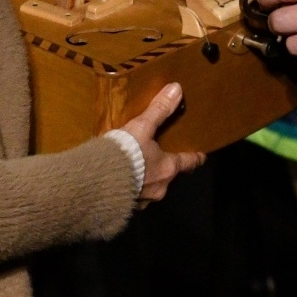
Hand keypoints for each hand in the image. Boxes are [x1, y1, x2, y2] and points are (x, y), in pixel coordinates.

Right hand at [120, 83, 204, 206]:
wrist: (96, 181)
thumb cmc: (126, 153)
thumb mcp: (142, 127)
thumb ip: (159, 110)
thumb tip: (177, 89)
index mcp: (168, 168)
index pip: (188, 163)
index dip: (194, 158)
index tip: (200, 156)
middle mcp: (160, 188)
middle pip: (168, 177)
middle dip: (164, 168)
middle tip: (158, 159)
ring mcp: (143, 200)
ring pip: (150, 189)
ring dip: (145, 180)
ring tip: (134, 170)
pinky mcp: (126, 207)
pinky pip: (132, 197)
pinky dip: (129, 188)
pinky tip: (119, 181)